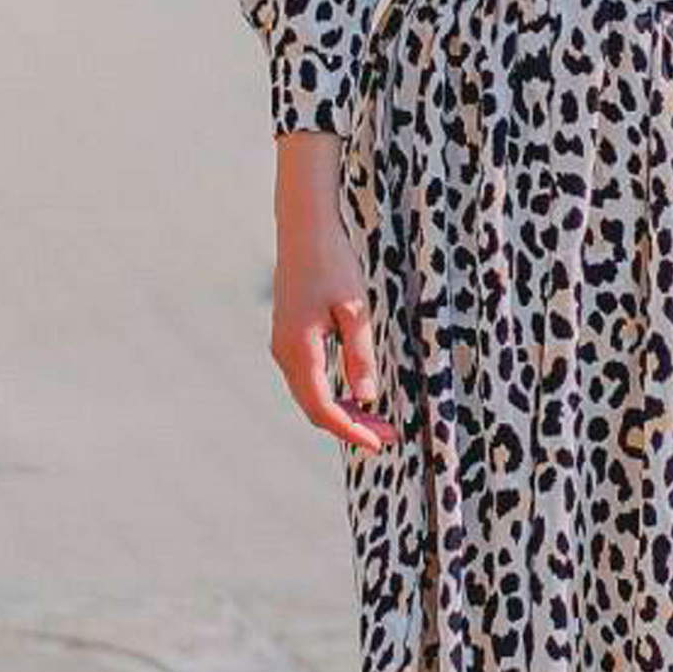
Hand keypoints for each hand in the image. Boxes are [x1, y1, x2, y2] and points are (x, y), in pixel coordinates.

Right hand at [268, 132, 398, 456]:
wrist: (304, 228)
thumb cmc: (332, 263)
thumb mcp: (355, 310)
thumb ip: (360, 356)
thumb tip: (367, 398)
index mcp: (299, 349)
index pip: (323, 408)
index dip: (351, 430)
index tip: (379, 443)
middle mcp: (284, 353)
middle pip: (315, 407)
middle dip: (351, 425)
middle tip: (389, 436)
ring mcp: (283, 346)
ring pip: (311, 394)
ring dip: (343, 411)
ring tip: (378, 420)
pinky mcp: (289, 338)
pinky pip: (309, 378)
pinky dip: (332, 393)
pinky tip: (357, 395)